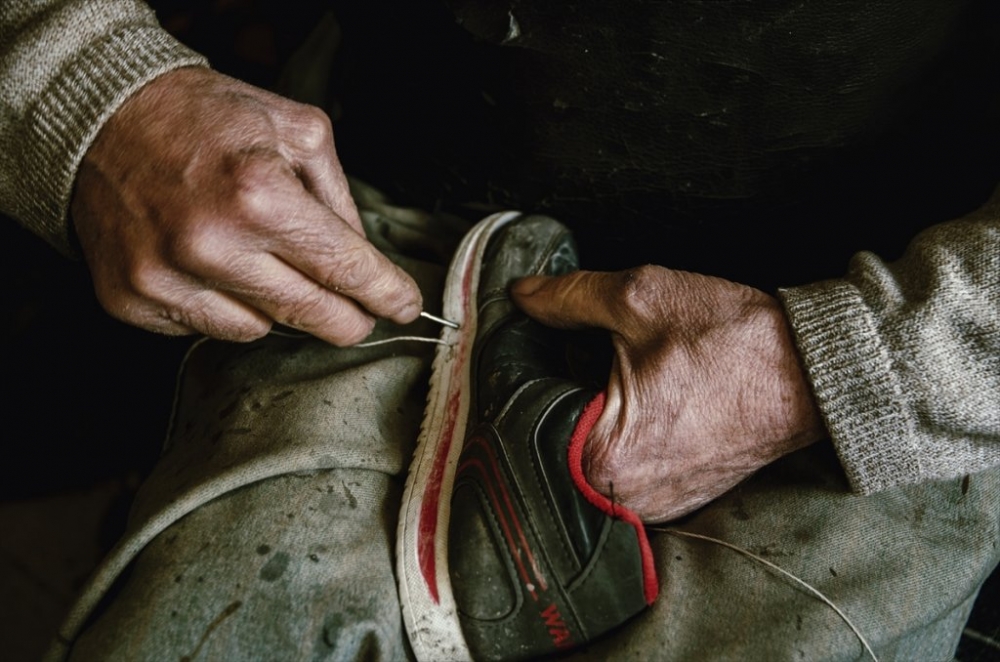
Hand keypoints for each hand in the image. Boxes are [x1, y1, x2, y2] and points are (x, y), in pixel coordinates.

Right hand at [71, 67, 420, 343]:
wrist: (98, 118)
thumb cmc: (201, 118)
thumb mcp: (295, 131)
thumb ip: (339, 199)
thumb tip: (364, 259)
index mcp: (259, 196)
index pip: (344, 269)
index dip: (385, 294)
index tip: (404, 306)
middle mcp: (211, 246)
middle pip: (312, 316)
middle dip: (349, 317)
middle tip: (361, 310)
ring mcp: (166, 280)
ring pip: (261, 331)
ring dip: (275, 305)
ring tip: (255, 256)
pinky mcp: (133, 301)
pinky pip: (207, 329)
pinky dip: (222, 306)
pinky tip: (211, 265)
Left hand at [512, 266, 824, 521]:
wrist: (812, 373)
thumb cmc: (733, 341)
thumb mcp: (640, 298)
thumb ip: (567, 297)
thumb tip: (523, 296)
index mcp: (600, 456)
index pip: (525, 414)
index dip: (525, 371)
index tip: (536, 342)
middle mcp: (620, 496)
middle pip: (553, 438)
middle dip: (558, 391)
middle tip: (584, 354)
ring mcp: (649, 504)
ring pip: (585, 453)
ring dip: (588, 414)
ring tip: (621, 377)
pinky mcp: (671, 500)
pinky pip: (620, 468)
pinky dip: (619, 434)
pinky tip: (642, 401)